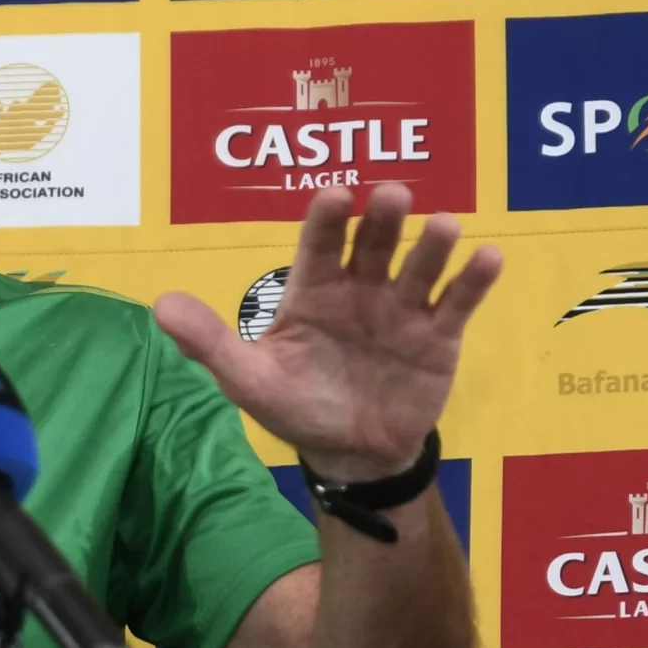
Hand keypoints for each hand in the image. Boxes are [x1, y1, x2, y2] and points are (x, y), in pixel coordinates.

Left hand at [152, 184, 501, 482]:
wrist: (349, 453)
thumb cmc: (296, 405)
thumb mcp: (246, 378)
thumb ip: (209, 341)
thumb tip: (160, 305)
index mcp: (312, 291)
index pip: (318, 246)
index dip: (326, 220)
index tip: (334, 194)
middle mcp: (360, 289)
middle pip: (372, 246)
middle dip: (382, 220)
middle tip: (392, 194)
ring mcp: (402, 310)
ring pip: (419, 267)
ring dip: (432, 245)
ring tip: (443, 225)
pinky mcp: (439, 338)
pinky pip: (458, 304)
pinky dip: (474, 280)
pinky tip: (487, 257)